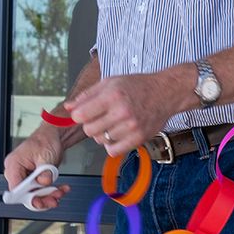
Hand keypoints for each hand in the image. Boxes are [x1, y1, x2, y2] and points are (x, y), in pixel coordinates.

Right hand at [4, 126, 70, 209]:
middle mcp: (16, 171)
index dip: (26, 197)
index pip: (15, 188)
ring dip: (48, 196)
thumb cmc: (46, 140)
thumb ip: (44, 172)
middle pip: (24, 194)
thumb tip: (44, 183)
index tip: (38, 201)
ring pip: (33, 194)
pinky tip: (59, 189)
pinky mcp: (32, 179)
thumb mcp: (46, 156)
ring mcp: (24, 176)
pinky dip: (50, 192)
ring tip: (59, 192)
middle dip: (41, 198)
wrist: (53, 136)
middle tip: (53, 198)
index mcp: (14, 164)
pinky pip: (39, 191)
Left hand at [66, 71, 183, 157]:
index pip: (81, 115)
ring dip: (103, 134)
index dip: (78, 115)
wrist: (165, 92)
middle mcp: (122, 112)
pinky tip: (118, 133)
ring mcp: (131, 126)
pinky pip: (113, 150)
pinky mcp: (139, 138)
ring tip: (114, 122)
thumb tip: (68, 107)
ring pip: (100, 140)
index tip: (83, 113)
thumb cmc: (137, 86)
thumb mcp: (110, 82)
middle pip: (89, 130)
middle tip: (100, 117)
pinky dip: (112, 144)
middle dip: (90, 124)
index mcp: (112, 95)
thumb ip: (87, 96)